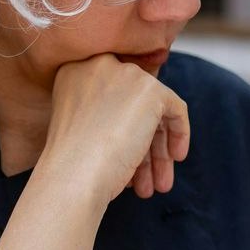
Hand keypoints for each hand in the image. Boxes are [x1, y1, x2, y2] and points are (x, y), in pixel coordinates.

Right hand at [36, 54, 189, 205]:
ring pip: (153, 111)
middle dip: (143, 144)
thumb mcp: (79, 126)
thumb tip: (136, 126)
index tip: (128, 157)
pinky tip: (173, 159)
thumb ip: (103, 113)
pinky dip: (178, 133)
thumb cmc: (71, 164)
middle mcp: (97, 65)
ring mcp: (125, 74)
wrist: (72, 176)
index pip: (112, 94)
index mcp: (73, 70)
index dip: (123, 127)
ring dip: (157, 150)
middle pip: (133, 103)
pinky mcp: (150, 89)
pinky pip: (175, 108)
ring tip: (157, 185)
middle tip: (147, 178)